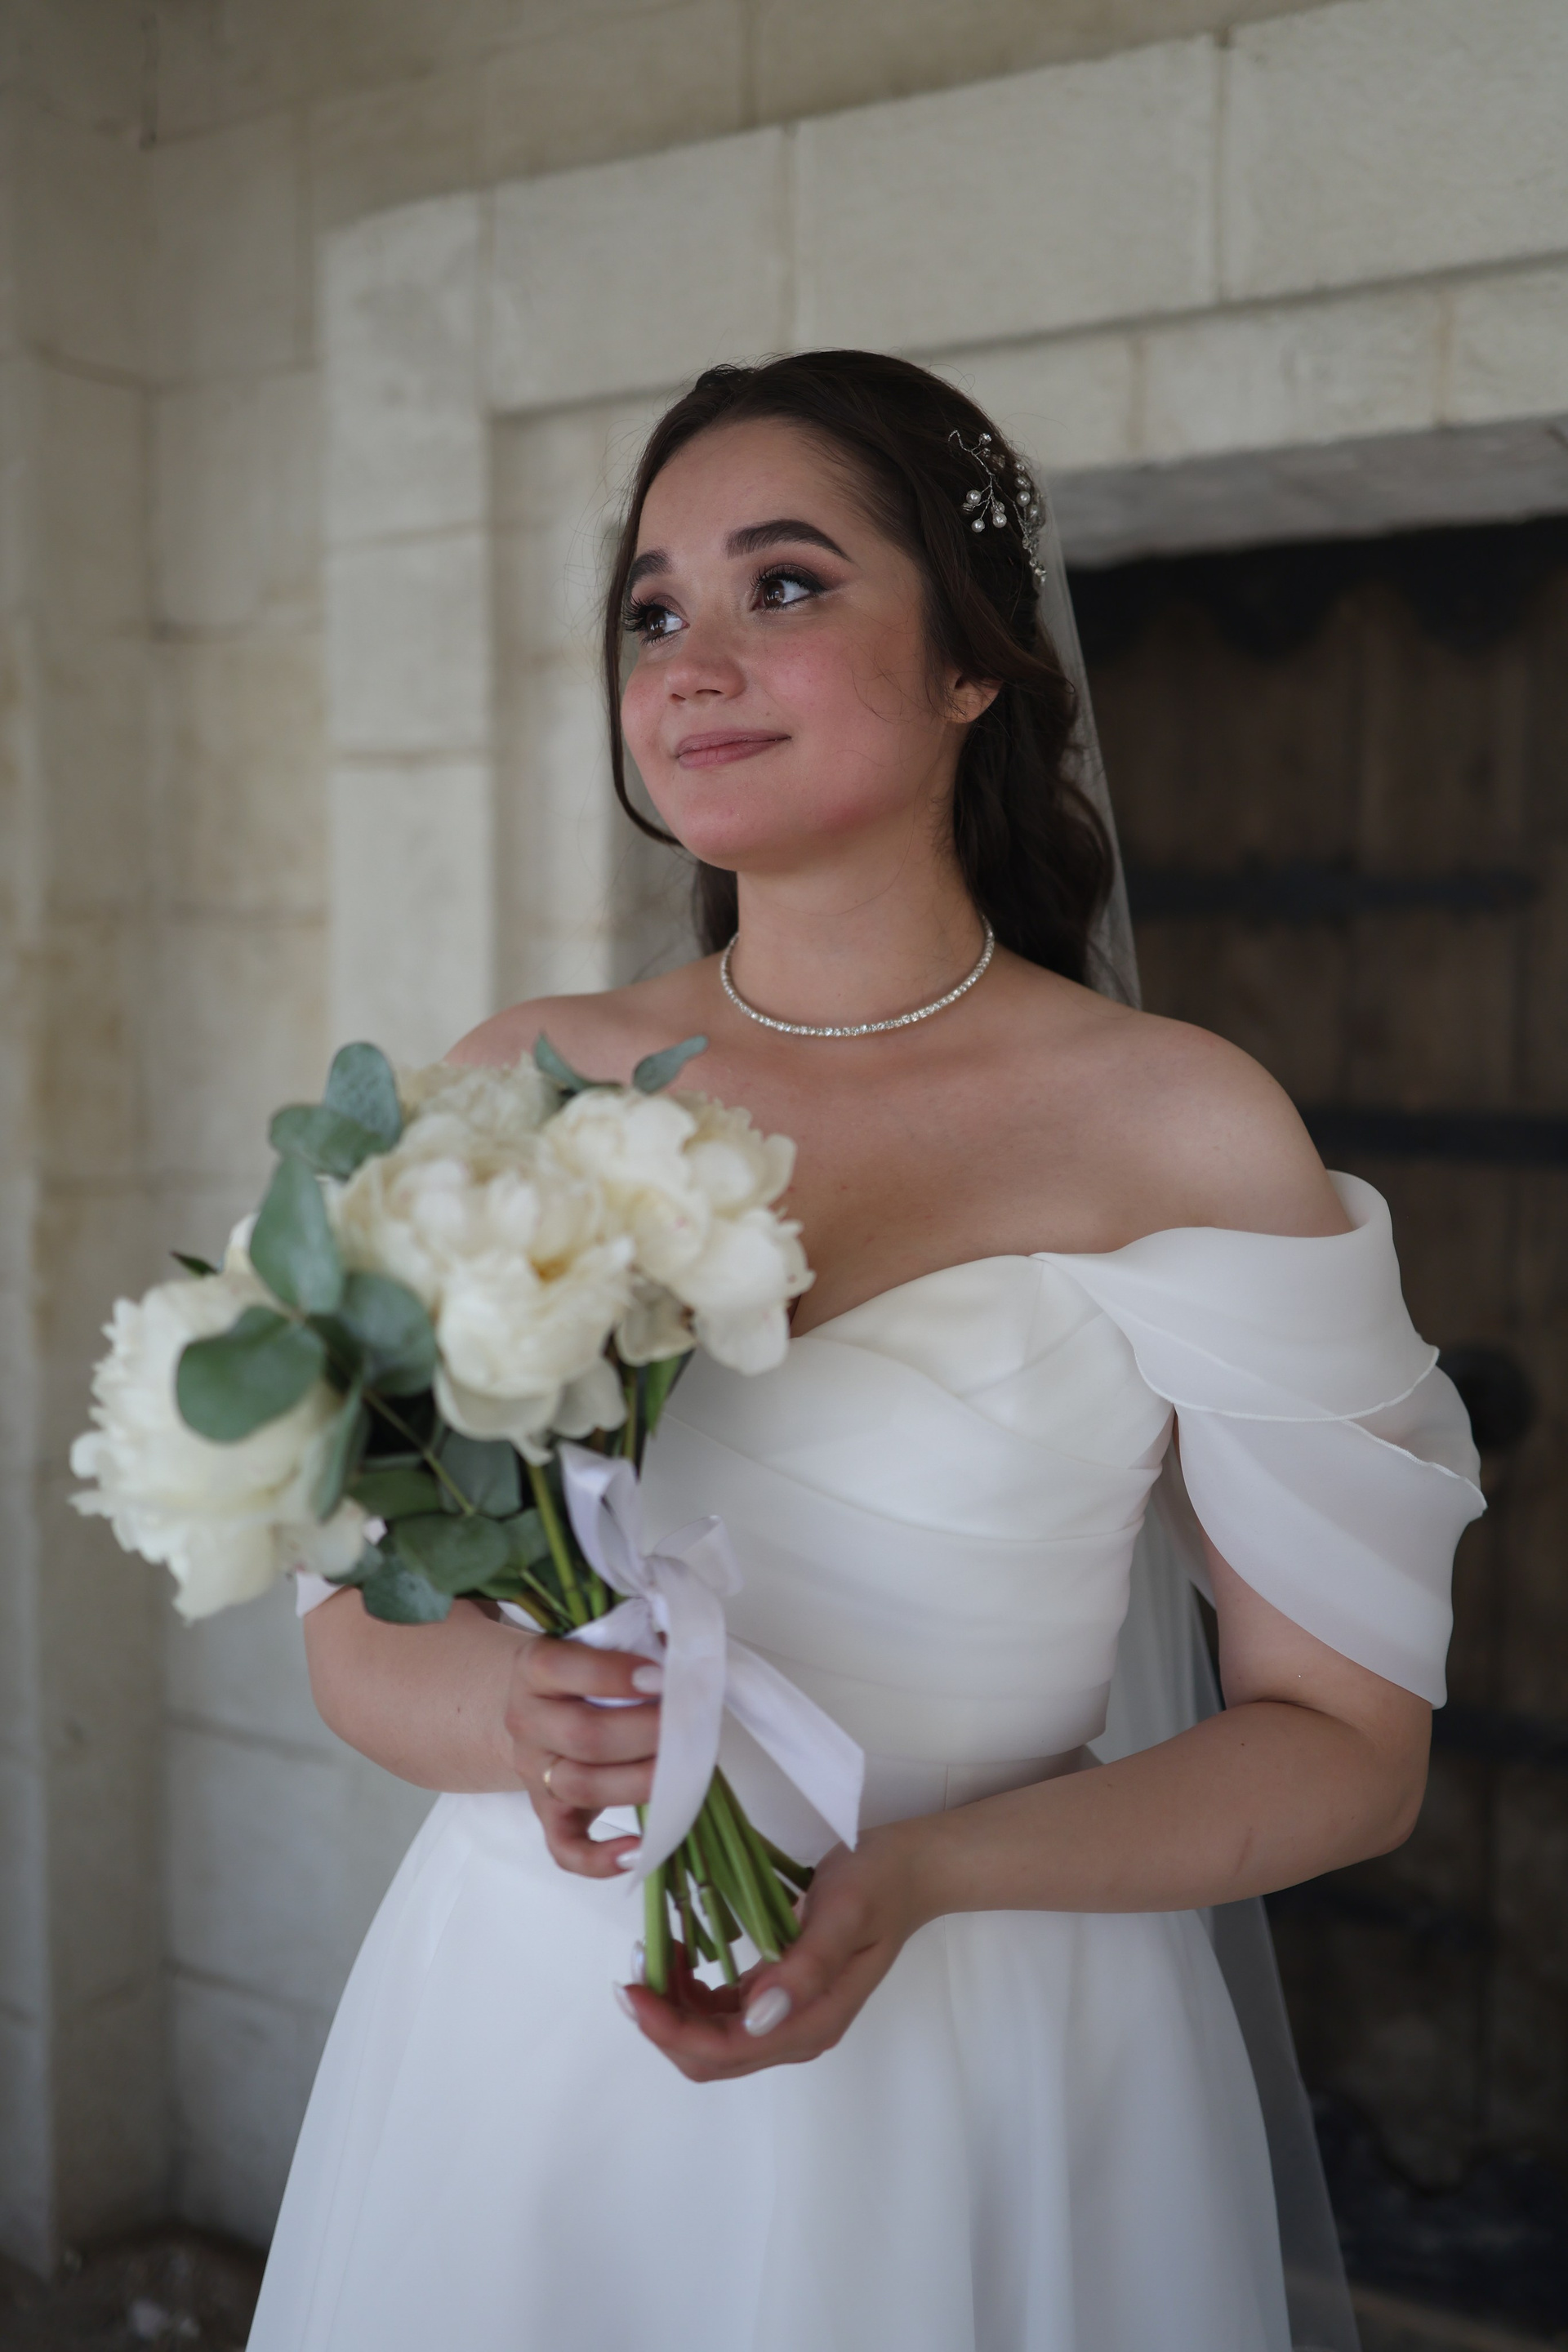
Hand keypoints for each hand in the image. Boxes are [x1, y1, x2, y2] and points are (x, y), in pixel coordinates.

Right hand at [501, 1635, 662, 1878]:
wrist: (537, 1712)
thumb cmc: (586, 1674)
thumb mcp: (596, 1644)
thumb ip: (634, 1642)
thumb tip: (686, 1654)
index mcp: (534, 1668)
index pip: (560, 1667)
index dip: (613, 1674)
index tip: (662, 1678)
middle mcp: (526, 1721)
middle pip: (582, 1735)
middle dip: (643, 1733)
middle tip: (685, 1725)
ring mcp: (533, 1773)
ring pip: (580, 1787)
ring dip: (639, 1782)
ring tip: (682, 1770)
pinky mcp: (548, 1815)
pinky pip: (565, 1849)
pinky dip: (601, 1859)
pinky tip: (640, 1849)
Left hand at [618, 1824, 929, 2078]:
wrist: (909, 1869)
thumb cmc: (878, 1883)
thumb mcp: (844, 1913)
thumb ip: (806, 1967)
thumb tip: (759, 2018)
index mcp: (812, 2021)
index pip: (724, 2049)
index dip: (671, 2028)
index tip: (632, 1989)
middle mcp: (796, 2031)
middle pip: (710, 2056)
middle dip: (662, 2024)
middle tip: (630, 1972)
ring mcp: (787, 2016)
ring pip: (710, 2037)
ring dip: (671, 2008)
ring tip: (648, 1955)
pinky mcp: (779, 1994)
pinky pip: (722, 2010)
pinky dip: (689, 1992)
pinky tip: (678, 1955)